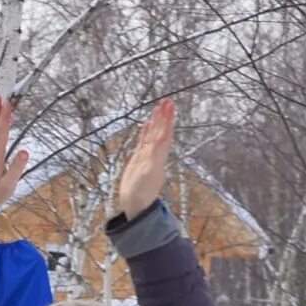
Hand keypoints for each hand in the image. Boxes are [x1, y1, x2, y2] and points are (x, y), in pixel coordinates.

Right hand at [112, 97, 176, 220]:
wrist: (135, 205)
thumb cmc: (141, 194)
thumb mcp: (147, 176)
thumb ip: (153, 160)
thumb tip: (159, 144)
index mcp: (159, 157)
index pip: (165, 134)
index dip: (168, 120)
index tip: (170, 106)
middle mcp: (155, 154)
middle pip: (161, 131)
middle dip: (164, 116)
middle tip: (167, 100)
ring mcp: (147, 156)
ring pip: (153, 134)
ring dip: (157, 121)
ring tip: (158, 106)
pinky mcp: (138, 159)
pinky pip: (143, 141)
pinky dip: (146, 132)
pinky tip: (147, 123)